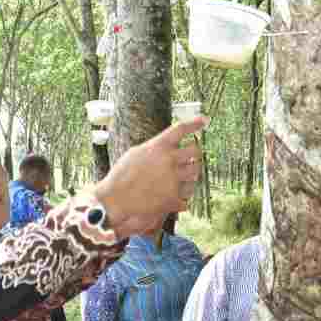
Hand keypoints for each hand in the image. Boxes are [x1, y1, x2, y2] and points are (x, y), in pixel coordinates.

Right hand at [93, 116, 207, 237]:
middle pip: (195, 151)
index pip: (181, 128)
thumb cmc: (121, 175)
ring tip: (185, 175)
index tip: (205, 120)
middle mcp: (169, 160)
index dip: (195, 123)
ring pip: (196, 171)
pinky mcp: (174, 196)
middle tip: (192, 157)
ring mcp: (173, 179)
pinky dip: (183, 194)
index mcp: (158, 146)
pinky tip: (176, 194)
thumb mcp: (136, 153)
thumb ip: (154, 148)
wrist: (116, 199)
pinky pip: (188, 193)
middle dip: (195, 153)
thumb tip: (167, 145)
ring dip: (193, 172)